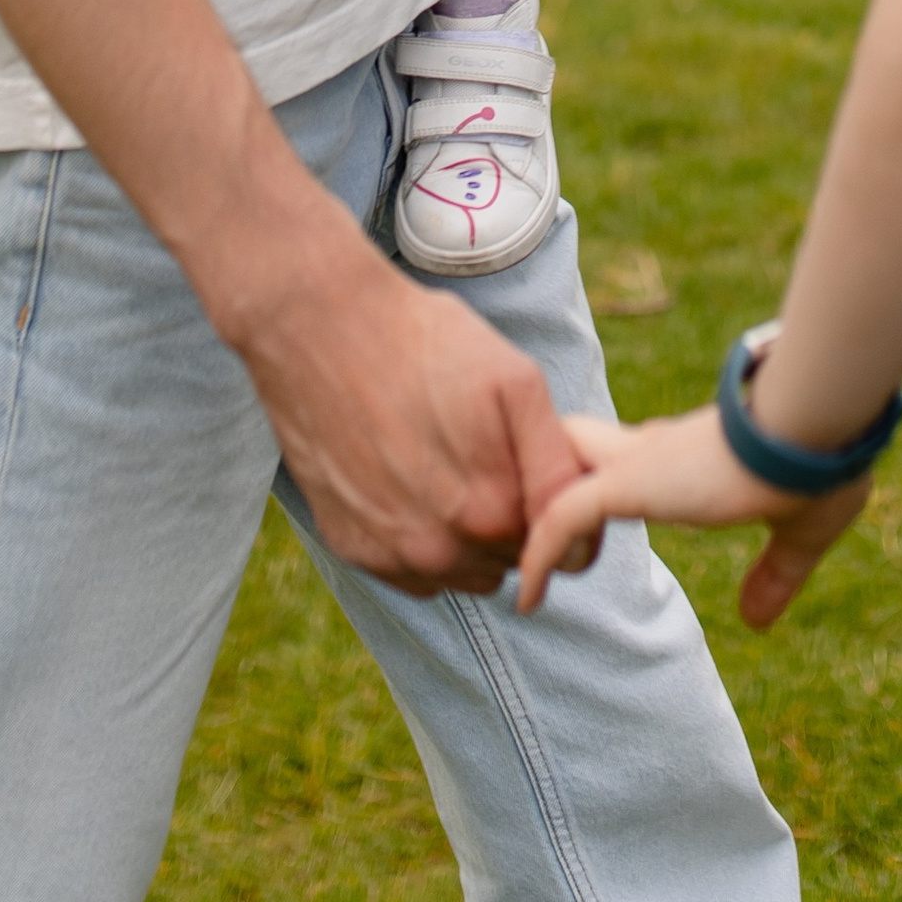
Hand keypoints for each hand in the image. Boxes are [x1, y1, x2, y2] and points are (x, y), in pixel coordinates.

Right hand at [236, 207, 587, 592]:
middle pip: (512, 563)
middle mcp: (443, 549)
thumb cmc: (426, 343)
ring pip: (465, 573)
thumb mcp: (517, 382)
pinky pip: (414, 572)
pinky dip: (424, 540)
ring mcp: (393, 555)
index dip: (569, 513)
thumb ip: (558, 461)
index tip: (550, 476)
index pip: (566, 554)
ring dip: (471, 538)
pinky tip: (411, 482)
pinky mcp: (353, 549)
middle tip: (493, 457)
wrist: (322, 328)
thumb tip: (579, 512)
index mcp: (495, 509)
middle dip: (518, 521)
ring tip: (450, 465)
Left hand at [516, 404, 872, 623]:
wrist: (819, 426)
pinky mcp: (631, 481)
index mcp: (689, 454)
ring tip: (511, 574)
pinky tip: (527, 597)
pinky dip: (536, 553)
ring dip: (526, 517)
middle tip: (518, 544)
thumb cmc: (822, 464)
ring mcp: (637, 464)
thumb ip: (776, 573)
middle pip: (568, 446)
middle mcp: (652, 451)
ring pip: (548, 471)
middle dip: (538, 484)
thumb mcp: (801, 531)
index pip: (622, 457)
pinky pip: (559, 514)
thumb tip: (755, 621)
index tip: (578, 534)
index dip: (595, 484)